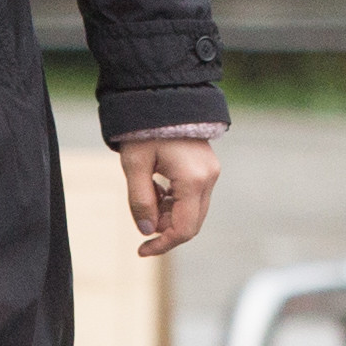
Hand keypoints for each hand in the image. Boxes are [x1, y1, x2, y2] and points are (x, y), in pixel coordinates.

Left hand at [118, 137, 218, 257]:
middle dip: (165, 229)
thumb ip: (140, 201)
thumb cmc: (145, 128)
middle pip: (190, 223)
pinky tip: (155, 187)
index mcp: (192, 180)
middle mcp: (208, 178)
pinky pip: (193, 196)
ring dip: (168, 214)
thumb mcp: (134, 165)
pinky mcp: (207, 167)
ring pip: (192, 211)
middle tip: (141, 221)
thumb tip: (147, 230)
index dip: (162, 244)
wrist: (162, 95)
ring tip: (146, 194)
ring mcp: (210, 172)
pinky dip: (174, 201)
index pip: (183, 229)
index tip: (141, 249)